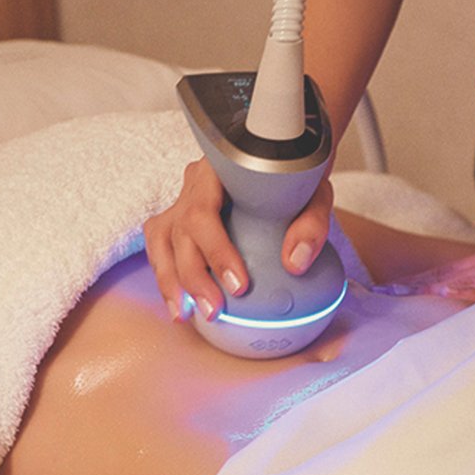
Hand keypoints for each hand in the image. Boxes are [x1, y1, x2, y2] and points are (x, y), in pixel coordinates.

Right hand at [143, 157, 334, 321]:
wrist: (281, 160)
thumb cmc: (293, 175)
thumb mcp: (313, 192)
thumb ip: (310, 223)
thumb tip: (295, 263)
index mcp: (218, 170)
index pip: (204, 211)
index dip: (216, 251)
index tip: (239, 285)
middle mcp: (194, 184)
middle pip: (181, 231)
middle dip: (194, 277)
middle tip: (214, 310)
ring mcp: (181, 201)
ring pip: (163, 242)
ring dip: (172, 282)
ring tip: (186, 315)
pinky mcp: (176, 219)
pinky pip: (161, 248)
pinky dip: (167, 278)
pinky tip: (179, 305)